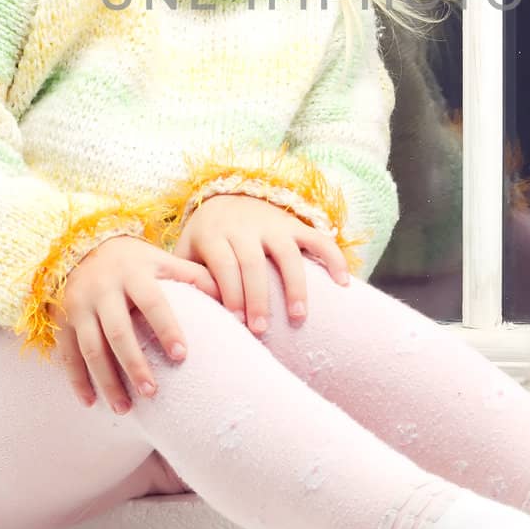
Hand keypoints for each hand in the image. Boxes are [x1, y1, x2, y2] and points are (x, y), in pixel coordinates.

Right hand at [50, 234, 221, 412]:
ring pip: (91, 348)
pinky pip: (67, 354)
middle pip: (118, 332)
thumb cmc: (134, 261)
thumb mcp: (163, 261)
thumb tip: (234, 300)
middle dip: (134, 364)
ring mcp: (79, 306)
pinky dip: (77, 380)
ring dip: (106, 380)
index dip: (166, 328)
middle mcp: (104, 289)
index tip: (182, 356)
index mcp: (135, 273)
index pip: (153, 302)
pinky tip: (90, 403)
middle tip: (152, 392)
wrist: (81, 247)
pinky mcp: (62, 320)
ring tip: (125, 408)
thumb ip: (195, 278)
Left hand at [171, 195, 350, 332]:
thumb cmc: (204, 240)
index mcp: (214, 233)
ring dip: (294, 286)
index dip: (231, 293)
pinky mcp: (294, 224)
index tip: (236, 324)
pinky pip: (318, 239)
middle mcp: (243, 226)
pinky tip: (343, 283)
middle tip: (261, 330)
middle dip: (258, 298)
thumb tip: (187, 317)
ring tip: (298, 317)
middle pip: (253, 262)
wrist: (223, 198)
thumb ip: (186, 279)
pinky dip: (333, 258)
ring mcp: (272, 223)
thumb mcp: (187, 252)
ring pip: (287, 253)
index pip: (224, 264)